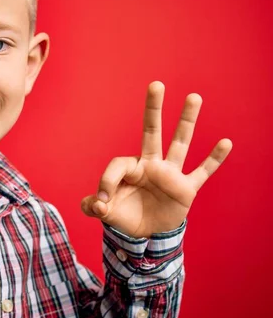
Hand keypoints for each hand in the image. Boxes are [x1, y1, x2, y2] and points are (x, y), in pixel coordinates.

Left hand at [81, 81, 232, 237]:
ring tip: (194, 97)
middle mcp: (152, 165)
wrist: (147, 232)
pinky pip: (202, 172)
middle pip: (152, 132)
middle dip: (153, 109)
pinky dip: (214, 159)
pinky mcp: (186, 189)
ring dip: (187, 121)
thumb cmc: (125, 216)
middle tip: (156, 84)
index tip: (102, 200)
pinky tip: (226, 142)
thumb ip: (93, 207)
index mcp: (131, 168)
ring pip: (180, 143)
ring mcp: (170, 175)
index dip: (106, 181)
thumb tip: (97, 203)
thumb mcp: (105, 212)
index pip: (119, 165)